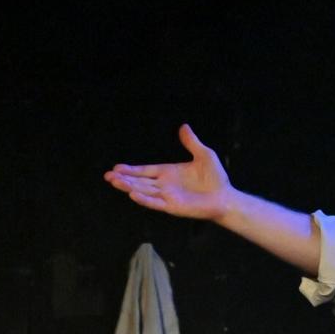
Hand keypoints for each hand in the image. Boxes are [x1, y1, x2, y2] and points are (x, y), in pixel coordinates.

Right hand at [104, 124, 232, 219]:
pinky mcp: (173, 207)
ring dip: (129, 187)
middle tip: (108, 176)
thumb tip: (184, 126)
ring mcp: (168, 197)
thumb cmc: (216, 178)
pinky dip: (145, 199)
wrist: (226, 197)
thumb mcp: (204, 155)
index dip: (131, 170)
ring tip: (115, 182)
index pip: (145, 171)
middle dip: (124, 179)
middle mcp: (165, 185)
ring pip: (144, 191)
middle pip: (140, 182)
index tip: (116, 168)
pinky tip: (133, 194)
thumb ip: (192, 142)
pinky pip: (156, 203)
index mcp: (168, 173)